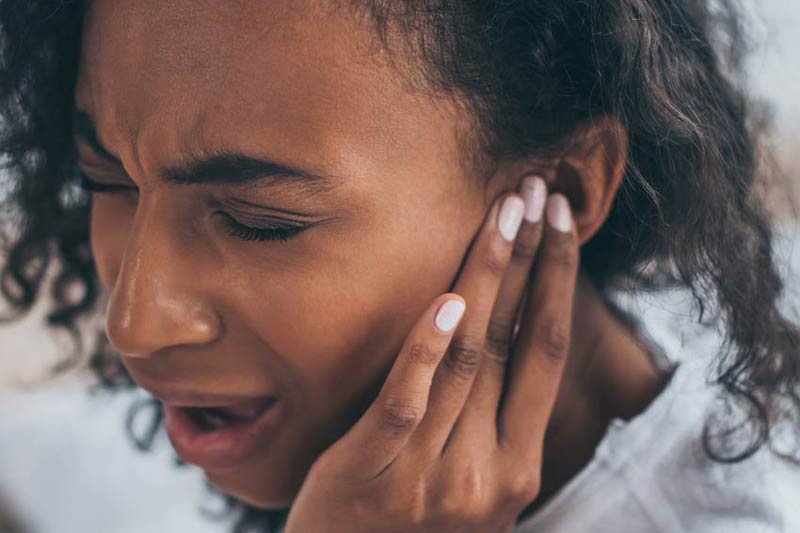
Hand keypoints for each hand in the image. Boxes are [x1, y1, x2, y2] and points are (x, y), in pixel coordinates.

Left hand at [284, 178, 578, 532]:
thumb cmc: (410, 523)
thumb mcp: (472, 479)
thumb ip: (494, 420)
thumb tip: (510, 330)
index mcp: (519, 465)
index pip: (547, 355)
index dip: (559, 283)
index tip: (564, 223)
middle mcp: (487, 468)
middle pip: (516, 343)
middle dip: (532, 259)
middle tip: (539, 191)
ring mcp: (431, 472)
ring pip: (469, 360)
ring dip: (487, 278)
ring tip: (502, 214)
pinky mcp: (374, 471)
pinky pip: (407, 400)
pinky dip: (426, 348)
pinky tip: (444, 300)